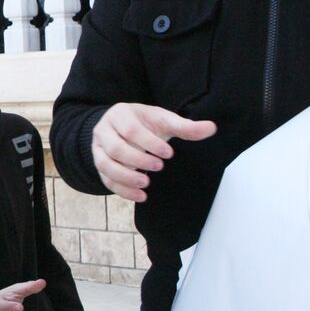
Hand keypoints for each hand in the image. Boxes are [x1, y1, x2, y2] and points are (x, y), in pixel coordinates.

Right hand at [91, 103, 216, 201]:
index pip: (130, 130)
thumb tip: (212, 128)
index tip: (169, 153)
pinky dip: (122, 190)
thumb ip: (185, 127)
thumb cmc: (146, 124)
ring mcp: (98, 148)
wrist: (123, 127)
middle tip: (159, 167)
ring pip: (105, 164)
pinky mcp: (99, 164)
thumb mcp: (164, 120)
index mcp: (120, 115)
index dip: (149, 143)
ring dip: (125, 177)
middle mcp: (104, 130)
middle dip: (137, 159)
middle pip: (115, 148)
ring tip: (146, 183)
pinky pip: (105, 179)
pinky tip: (140, 196)